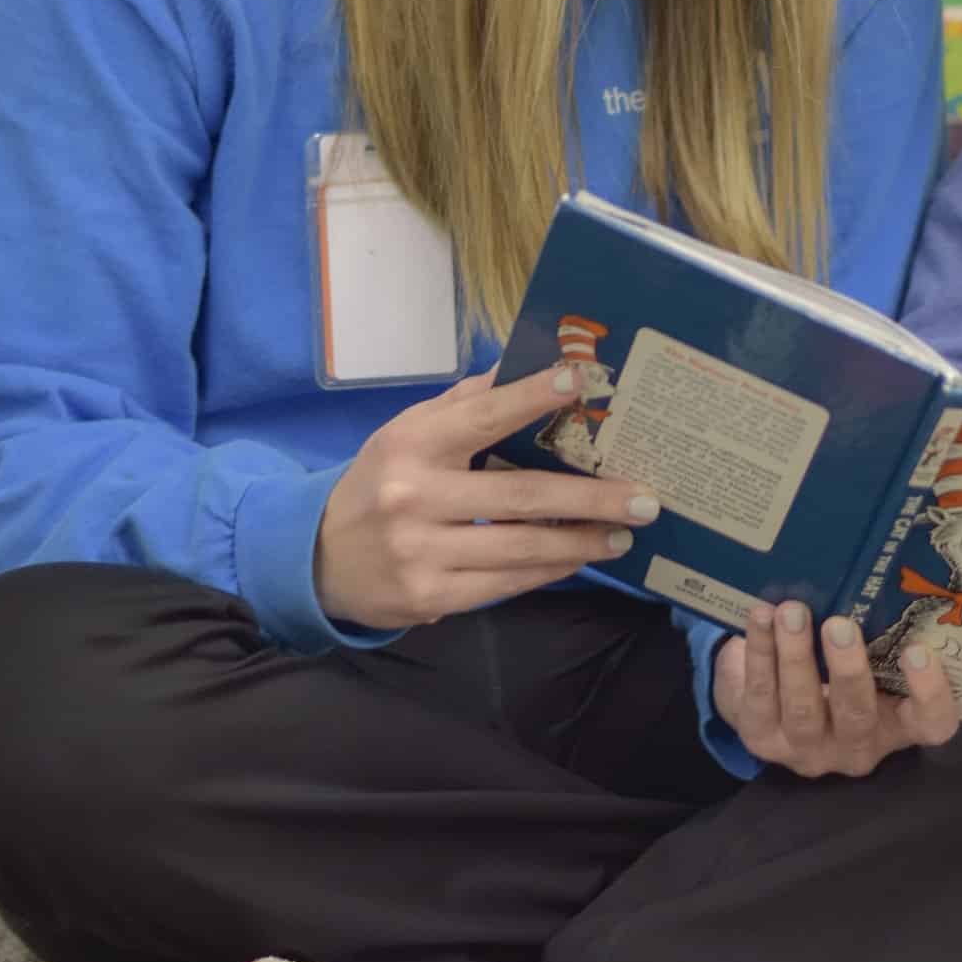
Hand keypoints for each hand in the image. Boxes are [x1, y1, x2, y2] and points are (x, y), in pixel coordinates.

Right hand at [315, 366, 659, 629]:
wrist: (318, 559)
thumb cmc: (381, 483)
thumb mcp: (407, 433)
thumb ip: (465, 404)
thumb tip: (524, 365)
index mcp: (411, 444)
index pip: (481, 416)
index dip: (532, 396)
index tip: (582, 380)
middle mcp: (413, 497)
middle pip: (521, 495)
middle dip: (591, 496)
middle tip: (643, 497)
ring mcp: (421, 552)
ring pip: (522, 547)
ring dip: (582, 540)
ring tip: (624, 532)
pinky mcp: (430, 596)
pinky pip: (507, 583)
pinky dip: (551, 569)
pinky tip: (581, 555)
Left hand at [712, 602, 958, 776]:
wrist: (772, 703)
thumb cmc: (835, 670)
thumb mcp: (866, 660)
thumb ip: (877, 634)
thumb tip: (874, 575)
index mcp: (896, 725)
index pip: (932, 724)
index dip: (931, 693)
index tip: (919, 650)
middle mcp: (856, 747)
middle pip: (858, 717)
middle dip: (847, 670)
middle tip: (839, 625)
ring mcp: (807, 749)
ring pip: (803, 710)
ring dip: (796, 656)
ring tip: (790, 613)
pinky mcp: (762, 739)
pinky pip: (760, 697)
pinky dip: (760, 654)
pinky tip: (760, 619)